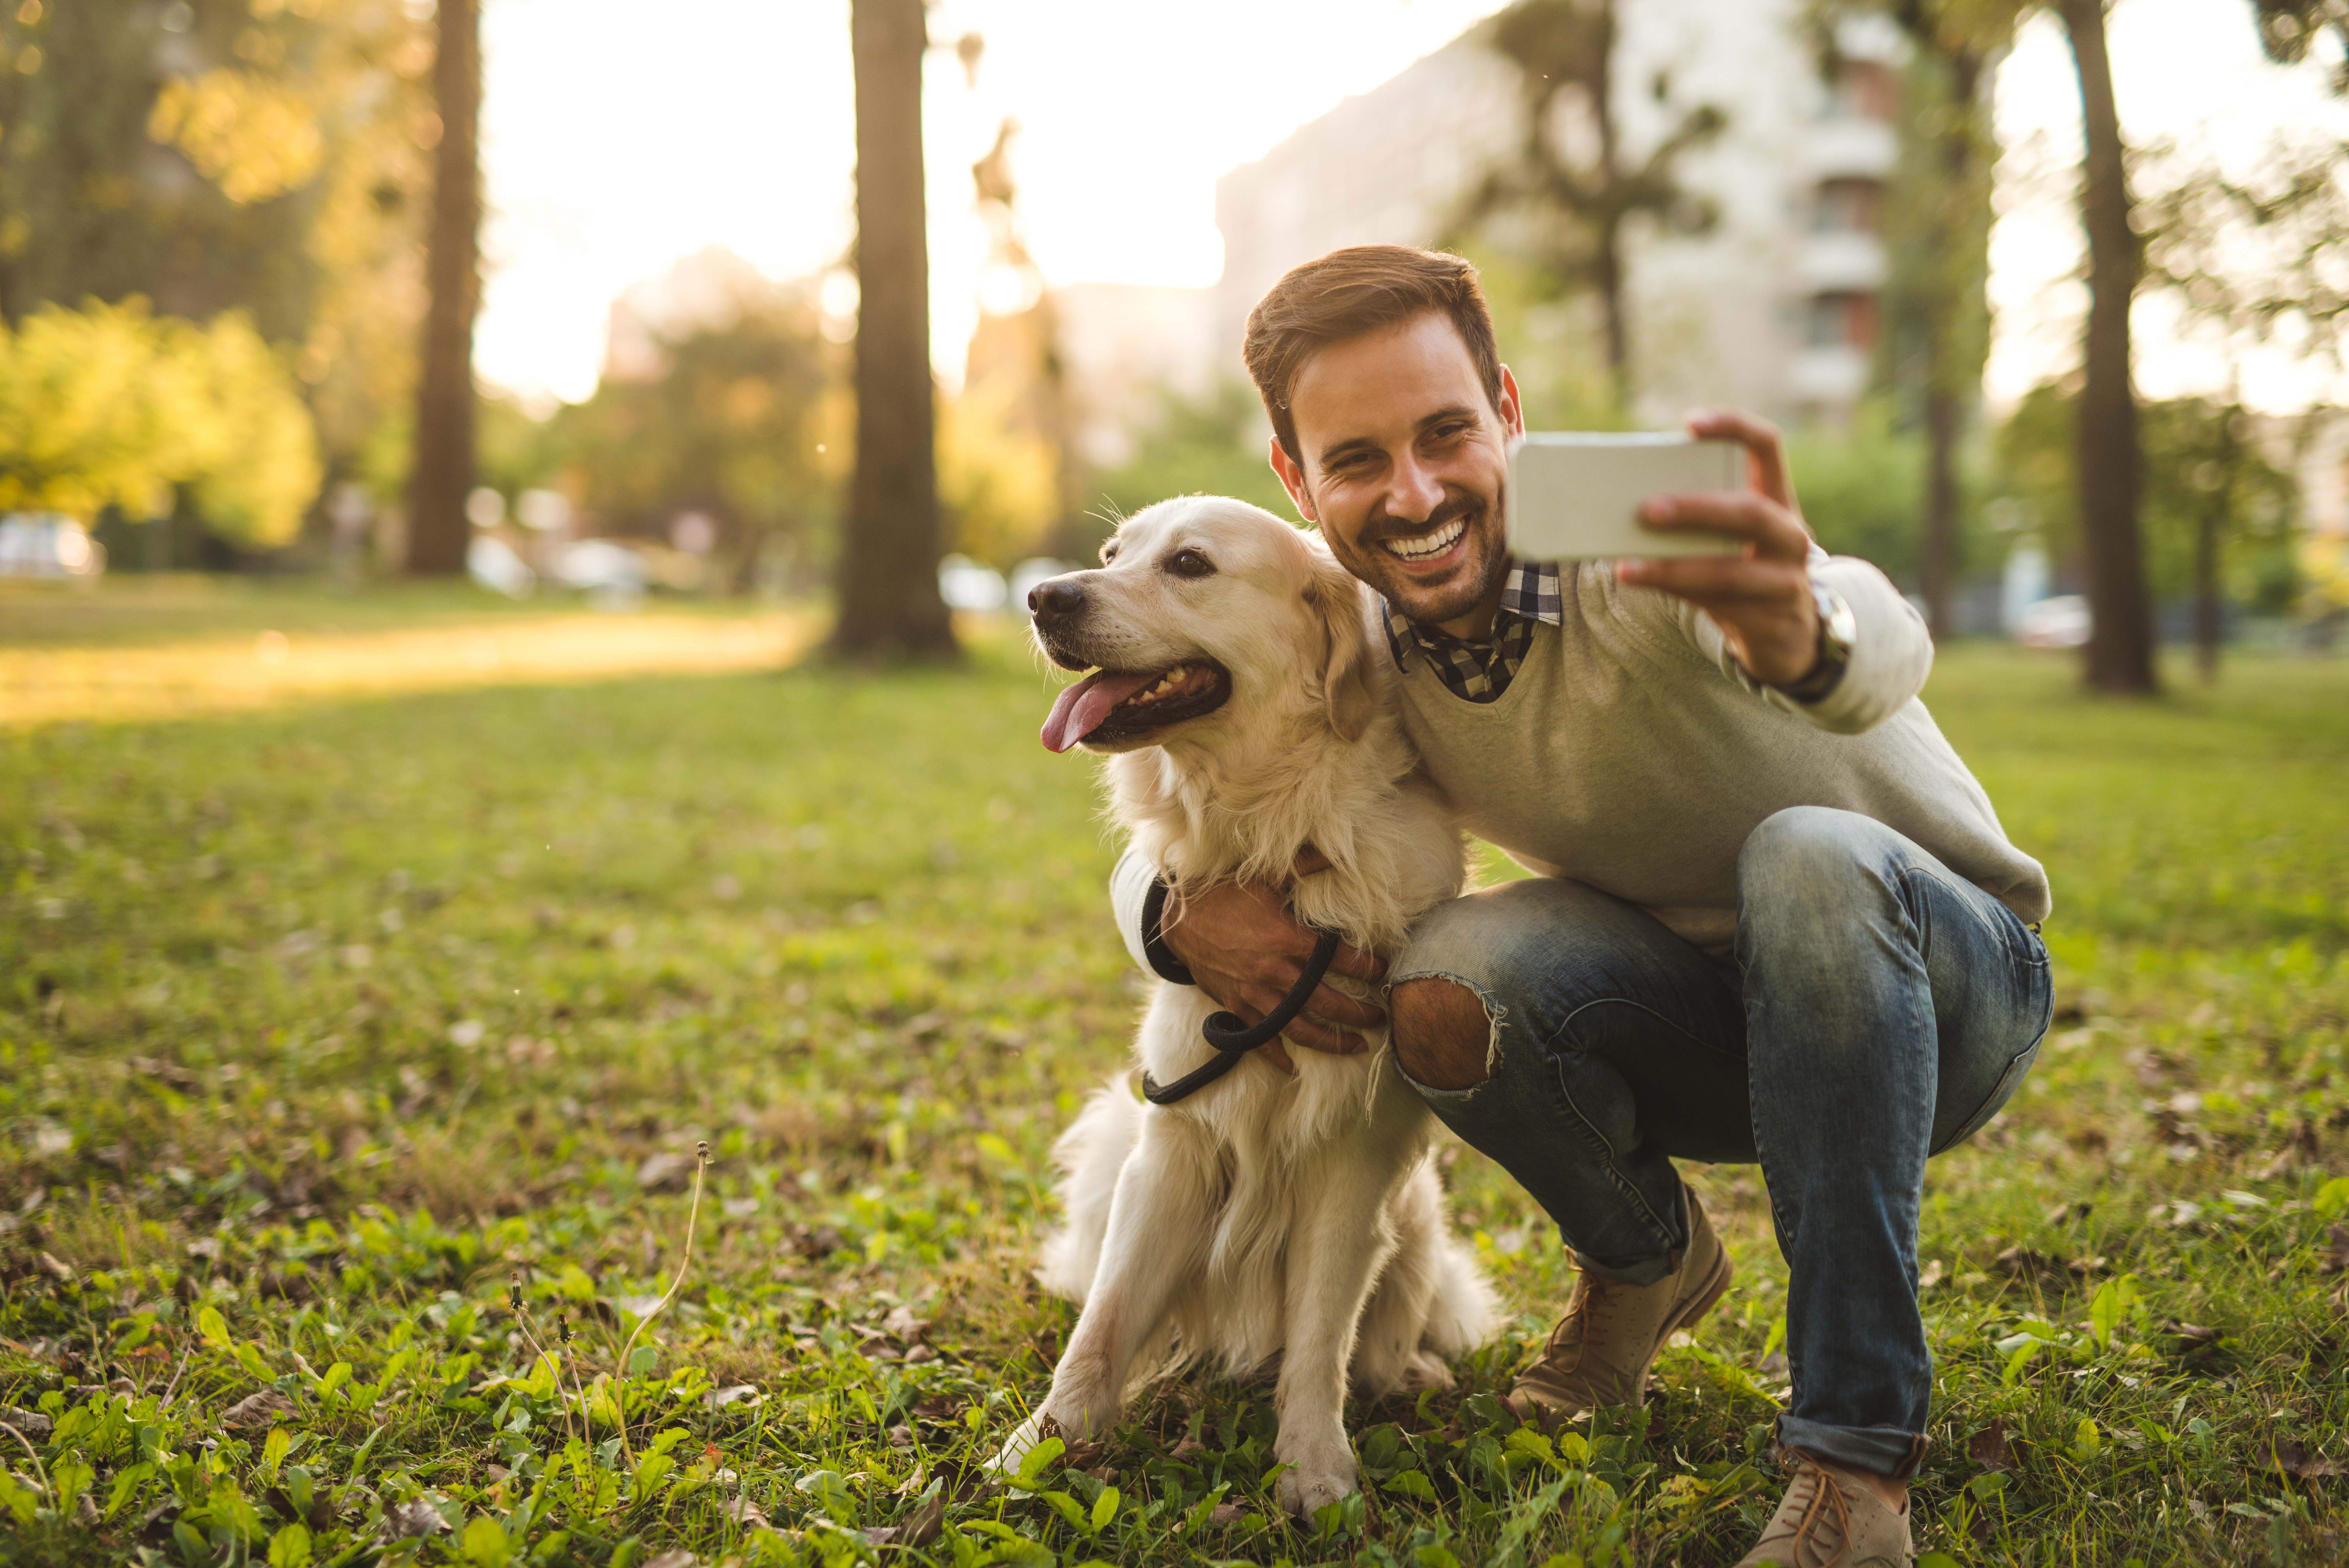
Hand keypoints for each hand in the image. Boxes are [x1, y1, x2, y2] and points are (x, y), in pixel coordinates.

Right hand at [1158, 849, 1389, 1070]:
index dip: (1368, 968)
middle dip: (1359, 1014)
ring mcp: (1255, 993)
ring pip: (1301, 1028)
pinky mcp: (1236, 1006)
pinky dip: (1277, 1056)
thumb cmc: (1226, 893)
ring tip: (1356, 1046)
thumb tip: (1337, 851)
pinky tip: (1294, 1067)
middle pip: (1328, 1002)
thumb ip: (1305, 865)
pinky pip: (1260, 1038)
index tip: (1383, 972)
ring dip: (1331, 1041)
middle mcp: (1276, 971)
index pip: (1342, 960)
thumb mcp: (1267, 876)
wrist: (1178, 917)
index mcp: (1289, 938)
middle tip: (1380, 1018)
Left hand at [1615, 408, 1821, 687]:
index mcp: (1777, 497)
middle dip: (1696, 509)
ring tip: (1627, 567)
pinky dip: (1675, 592)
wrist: (1784, 630)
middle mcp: (1789, 534)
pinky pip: (1718, 605)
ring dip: (1674, 568)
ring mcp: (1786, 580)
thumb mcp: (1729, 536)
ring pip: (1730, 572)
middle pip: (1749, 512)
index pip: (1766, 446)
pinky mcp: (1769, 619)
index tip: (1691, 422)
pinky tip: (1641, 583)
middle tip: (1647, 510)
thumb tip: (1623, 506)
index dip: (1734, 428)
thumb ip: (1695, 517)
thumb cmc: (1741, 567)